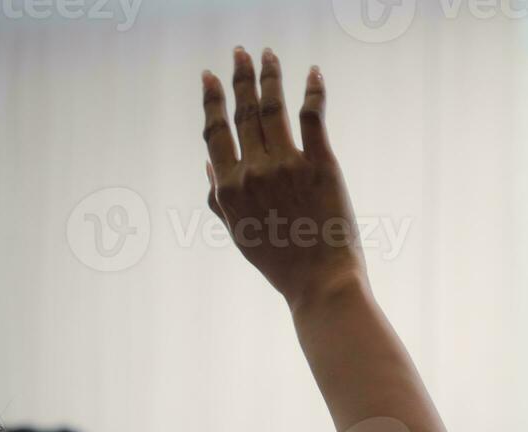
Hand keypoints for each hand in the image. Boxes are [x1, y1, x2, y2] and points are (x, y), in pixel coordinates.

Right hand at [201, 48, 366, 314]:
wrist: (321, 283)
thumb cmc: (282, 264)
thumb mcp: (239, 233)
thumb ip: (219, 198)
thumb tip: (206, 163)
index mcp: (229, 187)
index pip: (215, 132)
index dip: (211, 101)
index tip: (209, 77)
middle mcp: (254, 171)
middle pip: (244, 113)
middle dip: (240, 78)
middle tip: (240, 52)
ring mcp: (287, 166)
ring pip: (273, 109)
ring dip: (270, 77)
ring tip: (268, 55)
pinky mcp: (321, 166)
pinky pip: (313, 118)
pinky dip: (313, 92)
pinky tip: (313, 73)